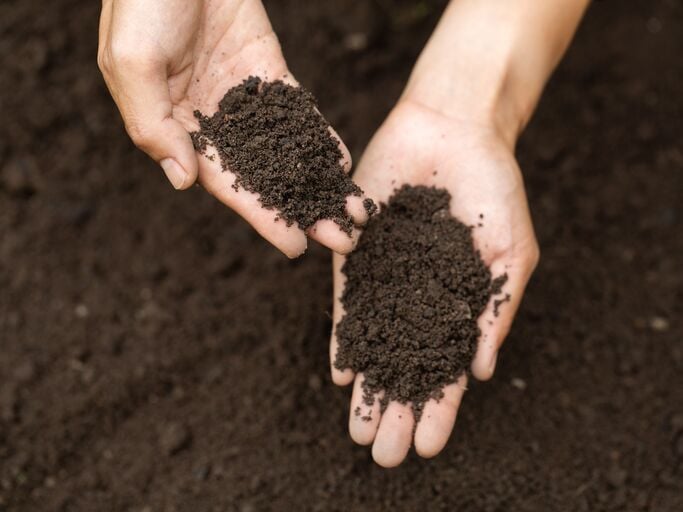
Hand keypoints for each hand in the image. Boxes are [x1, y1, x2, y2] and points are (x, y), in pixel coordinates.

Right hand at [98, 0, 363, 256]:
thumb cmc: (142, 2)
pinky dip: (318, 137)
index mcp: (178, 130)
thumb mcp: (132, 63)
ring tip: (354, 213)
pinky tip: (341, 164)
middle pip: (265, 177)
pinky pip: (297, 111)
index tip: (294, 247)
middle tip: (342, 241)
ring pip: (286, 151)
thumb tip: (183, 182)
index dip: (261, 216)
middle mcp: (214, 123)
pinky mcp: (268, 73)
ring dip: (318, 182)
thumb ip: (153, 125)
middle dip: (302, 210)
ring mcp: (244, 99)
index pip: (226, 184)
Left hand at [329, 100, 538, 466]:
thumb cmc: (494, 188)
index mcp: (458, 303)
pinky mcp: (358, 251)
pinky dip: (346, 337)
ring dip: (367, 388)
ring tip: (359, 430)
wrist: (453, 130)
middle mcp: (419, 297)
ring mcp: (387, 276)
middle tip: (383, 455)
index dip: (439, 407)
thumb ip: (496, 310)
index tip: (430, 446)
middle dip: (395, 409)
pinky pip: (349, 301)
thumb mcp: (511, 252)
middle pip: (404, 366)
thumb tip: (480, 371)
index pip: (446, 368)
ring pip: (374, 344)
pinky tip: (343, 372)